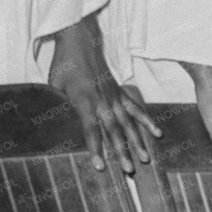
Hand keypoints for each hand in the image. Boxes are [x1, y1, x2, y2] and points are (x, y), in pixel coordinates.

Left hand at [48, 14, 158, 173]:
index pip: (91, 129)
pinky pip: (136, 109)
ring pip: (128, 123)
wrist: (80, 40)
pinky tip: (157, 134)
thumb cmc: (64, 64)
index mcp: (83, 99)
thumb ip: (61, 105)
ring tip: (145, 159)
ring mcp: (114, 96)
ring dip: (137, 142)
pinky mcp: (121, 92)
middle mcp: (102, 100)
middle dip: (122, 152)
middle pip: (114, 130)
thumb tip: (60, 123)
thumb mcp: (54, 85)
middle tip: (129, 171)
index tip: (100, 166)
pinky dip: (147, 122)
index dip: (96, 148)